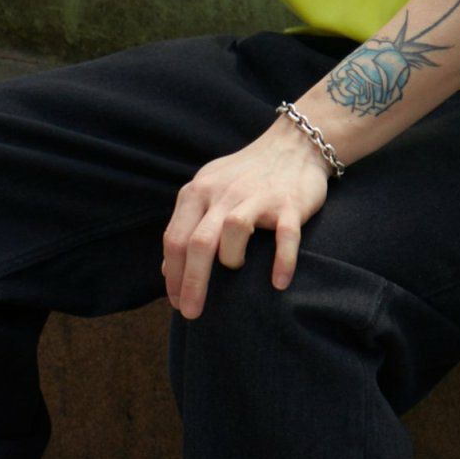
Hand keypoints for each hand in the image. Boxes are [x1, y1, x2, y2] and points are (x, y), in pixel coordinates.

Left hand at [162, 119, 330, 317]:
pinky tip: (278, 283)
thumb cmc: (246, 176)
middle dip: (192, 282)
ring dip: (231, 260)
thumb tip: (166, 268)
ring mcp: (257, 197)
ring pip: (234, 232)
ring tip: (237, 269)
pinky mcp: (289, 204)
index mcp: (199, 191)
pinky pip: (285, 236)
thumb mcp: (208, 190)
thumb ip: (187, 225)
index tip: (176, 303)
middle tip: (192, 313)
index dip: (172, 274)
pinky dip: (282, 261)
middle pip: (199, 242)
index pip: (175, 238)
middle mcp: (224, 193)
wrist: (293, 144)